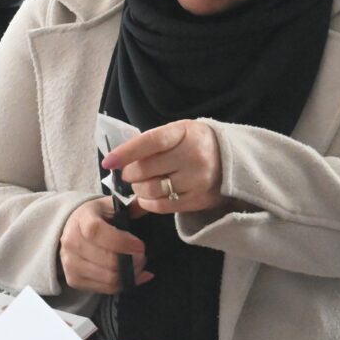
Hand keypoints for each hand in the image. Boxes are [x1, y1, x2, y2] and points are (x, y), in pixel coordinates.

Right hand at [59, 197, 152, 293]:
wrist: (71, 229)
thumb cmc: (96, 217)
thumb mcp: (110, 206)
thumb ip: (131, 206)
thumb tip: (148, 203)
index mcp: (82, 219)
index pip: (97, 232)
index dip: (121, 242)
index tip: (140, 246)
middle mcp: (71, 241)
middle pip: (106, 260)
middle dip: (132, 261)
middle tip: (143, 257)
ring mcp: (70, 263)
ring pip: (108, 278)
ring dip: (130, 275)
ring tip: (139, 266)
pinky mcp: (74, 279)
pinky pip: (104, 289)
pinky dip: (123, 285)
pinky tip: (133, 277)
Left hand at [102, 120, 222, 213]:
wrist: (231, 159)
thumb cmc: (194, 143)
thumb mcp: (178, 132)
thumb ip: (151, 144)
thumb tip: (118, 162)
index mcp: (185, 133)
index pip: (151, 142)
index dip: (127, 152)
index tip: (108, 162)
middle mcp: (194, 156)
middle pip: (146, 170)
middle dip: (130, 174)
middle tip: (129, 173)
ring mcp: (198, 180)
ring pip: (152, 190)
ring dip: (138, 190)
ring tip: (140, 185)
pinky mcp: (199, 200)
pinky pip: (163, 207)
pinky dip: (148, 203)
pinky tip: (148, 197)